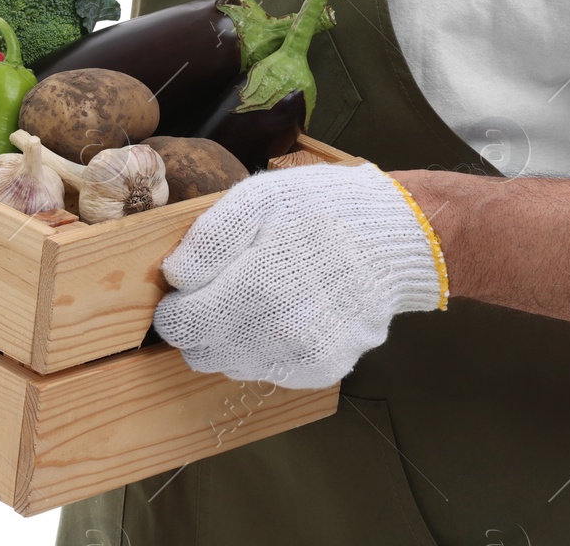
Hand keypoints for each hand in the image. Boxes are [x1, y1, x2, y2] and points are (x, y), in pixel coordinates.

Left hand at [152, 162, 445, 388]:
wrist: (395, 237)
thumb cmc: (323, 210)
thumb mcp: (258, 200)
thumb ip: (208, 240)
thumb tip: (174, 278)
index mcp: (255, 290)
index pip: (180, 326)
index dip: (177, 305)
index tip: (190, 288)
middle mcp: (277, 336)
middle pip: (202, 354)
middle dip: (203, 325)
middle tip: (226, 288)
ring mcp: (302, 357)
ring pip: (234, 366)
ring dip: (234, 339)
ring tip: (262, 295)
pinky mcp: (322, 369)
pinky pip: (271, 370)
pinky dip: (269, 347)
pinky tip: (290, 311)